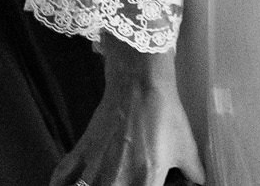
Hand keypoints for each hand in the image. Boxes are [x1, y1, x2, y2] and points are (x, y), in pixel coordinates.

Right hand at [50, 39, 202, 185]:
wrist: (139, 84)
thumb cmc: (165, 115)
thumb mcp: (186, 146)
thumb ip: (193, 172)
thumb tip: (199, 182)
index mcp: (146, 181)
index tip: (148, 185)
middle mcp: (116, 181)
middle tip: (128, 178)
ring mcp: (94, 169)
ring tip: (102, 180)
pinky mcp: (80, 153)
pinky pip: (61, 179)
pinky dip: (63, 185)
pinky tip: (73, 185)